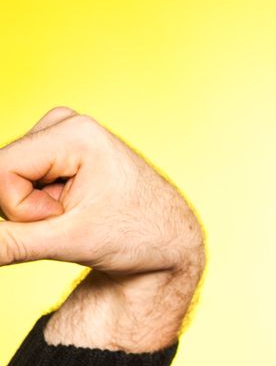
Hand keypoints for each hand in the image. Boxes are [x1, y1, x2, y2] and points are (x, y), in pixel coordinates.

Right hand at [0, 107, 204, 351]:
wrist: (168, 239)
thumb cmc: (135, 237)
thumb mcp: (69, 242)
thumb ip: (8, 243)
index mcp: (75, 133)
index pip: (1, 173)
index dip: (22, 209)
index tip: (66, 218)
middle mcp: (67, 122)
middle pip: (4, 174)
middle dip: (30, 208)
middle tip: (77, 216)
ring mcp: (62, 133)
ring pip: (8, 179)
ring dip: (36, 207)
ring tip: (80, 211)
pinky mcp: (58, 148)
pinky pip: (19, 180)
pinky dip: (41, 202)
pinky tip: (76, 204)